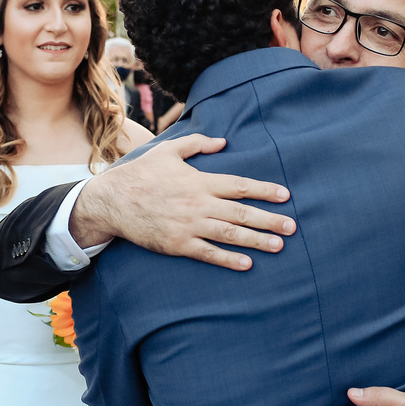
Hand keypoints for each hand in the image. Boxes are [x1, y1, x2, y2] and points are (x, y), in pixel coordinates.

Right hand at [72, 134, 296, 270]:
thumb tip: (223, 141)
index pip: (239, 186)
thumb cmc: (141, 174)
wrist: (112, 201)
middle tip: (292, 226)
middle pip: (241, 212)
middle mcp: (198, 204)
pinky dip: (228, 259)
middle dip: (269, 219)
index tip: (285, 196)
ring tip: (279, 245)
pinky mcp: (177, 244)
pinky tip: (247, 263)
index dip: (264, 190)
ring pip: (229, 234)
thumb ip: (197, 144)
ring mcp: (189, 226)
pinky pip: (208, 254)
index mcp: (199, 181)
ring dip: (256, 240)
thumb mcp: (168, 151)